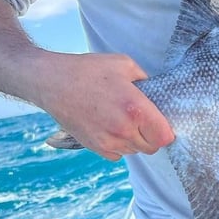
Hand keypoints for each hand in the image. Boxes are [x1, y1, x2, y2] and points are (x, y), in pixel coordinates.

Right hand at [36, 52, 174, 161]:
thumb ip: (145, 80)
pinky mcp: (94, 147)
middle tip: (145, 119)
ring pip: (134, 151)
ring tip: (124, 119)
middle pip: (152, 147)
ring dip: (136, 140)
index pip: (165, 136)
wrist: (52, 82)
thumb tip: (154, 91)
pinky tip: (111, 126)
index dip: (166, 130)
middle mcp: (124, 130)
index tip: (162, 121)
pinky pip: (117, 154)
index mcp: (136, 109)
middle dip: (153, 135)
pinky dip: (119, 144)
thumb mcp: (124, 65)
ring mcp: (108, 141)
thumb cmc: (88, 70)